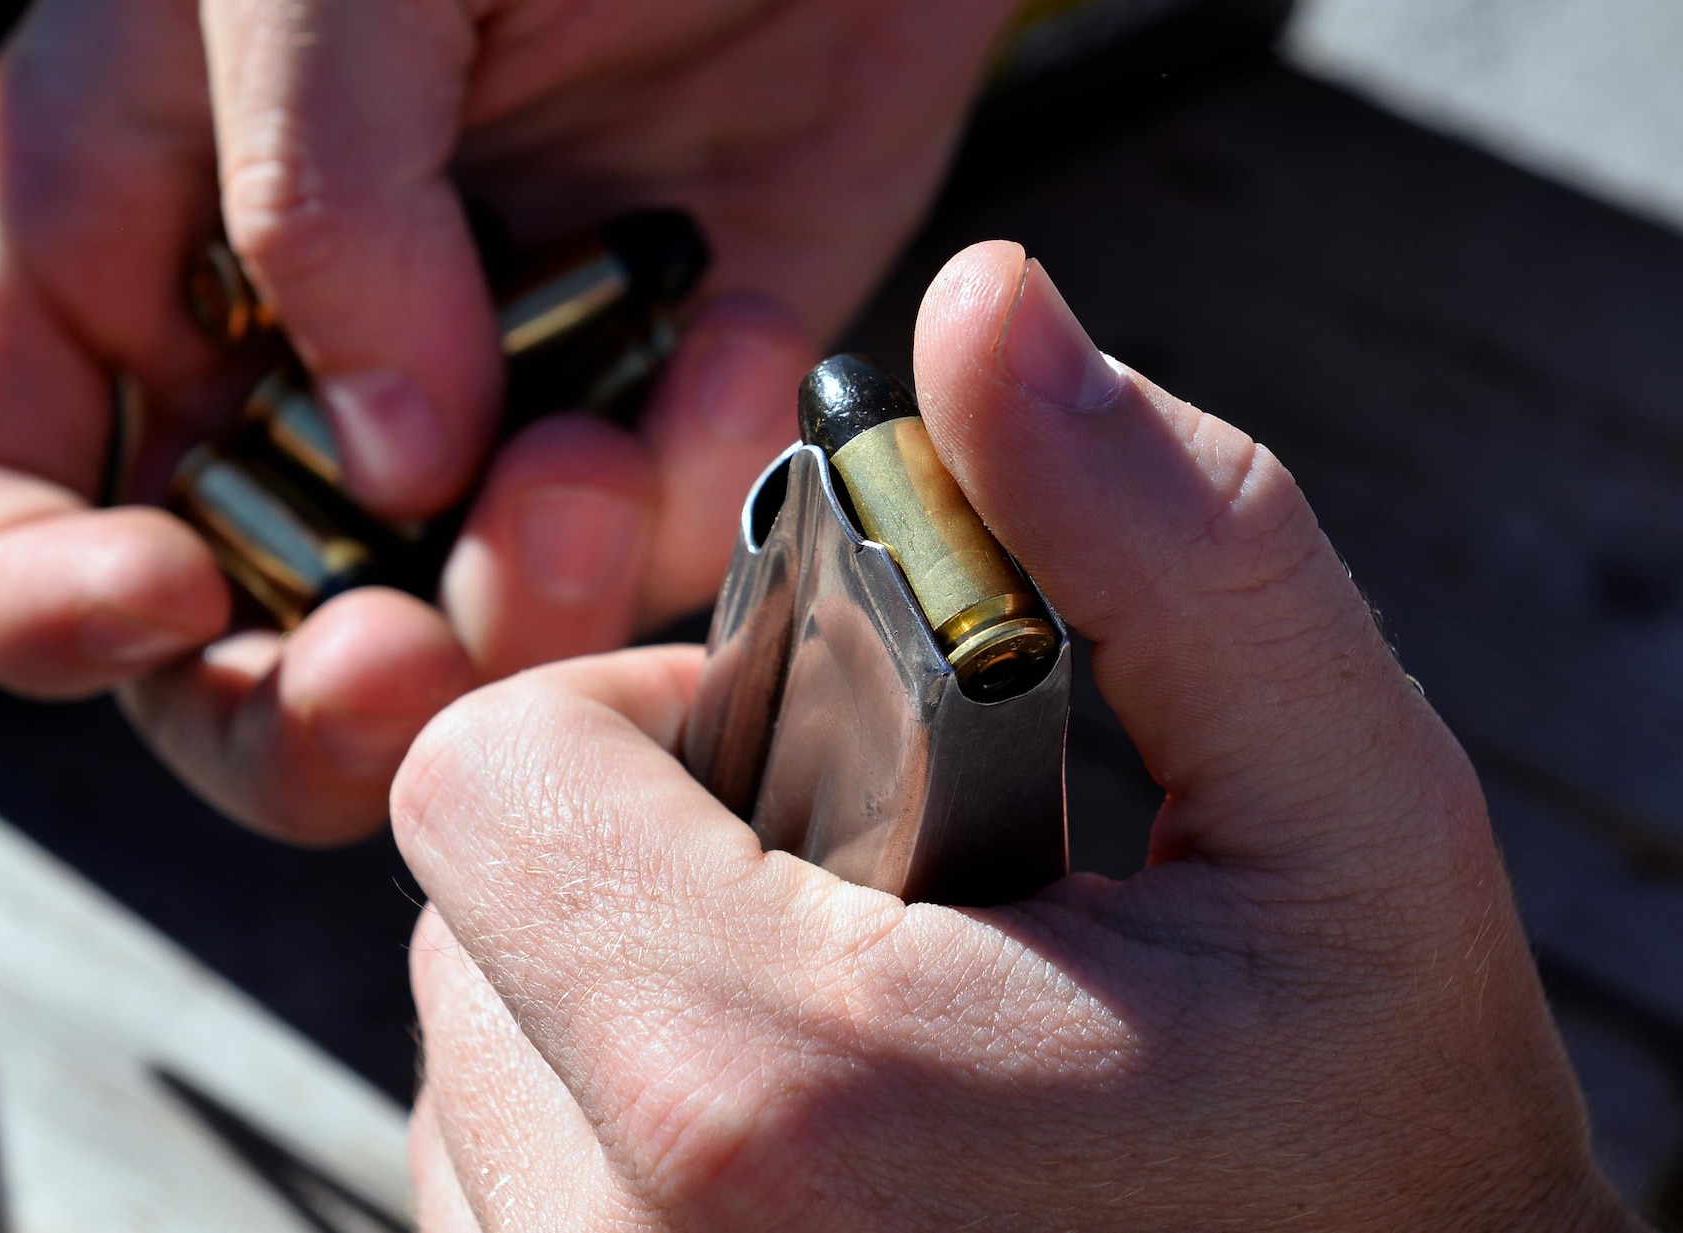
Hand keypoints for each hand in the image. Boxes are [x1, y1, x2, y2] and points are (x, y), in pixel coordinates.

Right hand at [0, 0, 1014, 839]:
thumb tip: (391, 464)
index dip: (27, 598)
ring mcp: (466, 418)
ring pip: (448, 654)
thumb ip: (312, 204)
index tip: (170, 597)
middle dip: (305, 707)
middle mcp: (272, 371)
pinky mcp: (643, 420)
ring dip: (525, 611)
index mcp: (109, 250)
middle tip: (410, 661)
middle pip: (212, 661)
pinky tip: (731, 337)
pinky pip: (648, 555)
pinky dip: (694, 493)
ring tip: (604, 448)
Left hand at [393, 241, 1640, 1230]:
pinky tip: (803, 1142)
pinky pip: (495, 1162)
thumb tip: (991, 306)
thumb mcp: (1343, 828)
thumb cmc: (1373, 1162)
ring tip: (851, 1035)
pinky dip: (608, 1111)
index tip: (810, 752)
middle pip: (470, 895)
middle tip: (865, 898)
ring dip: (622, 978)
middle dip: (644, 841)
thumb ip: (1165, 547)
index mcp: (765, 1088)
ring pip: (476, 1034)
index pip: (489, 772)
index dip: (642, 709)